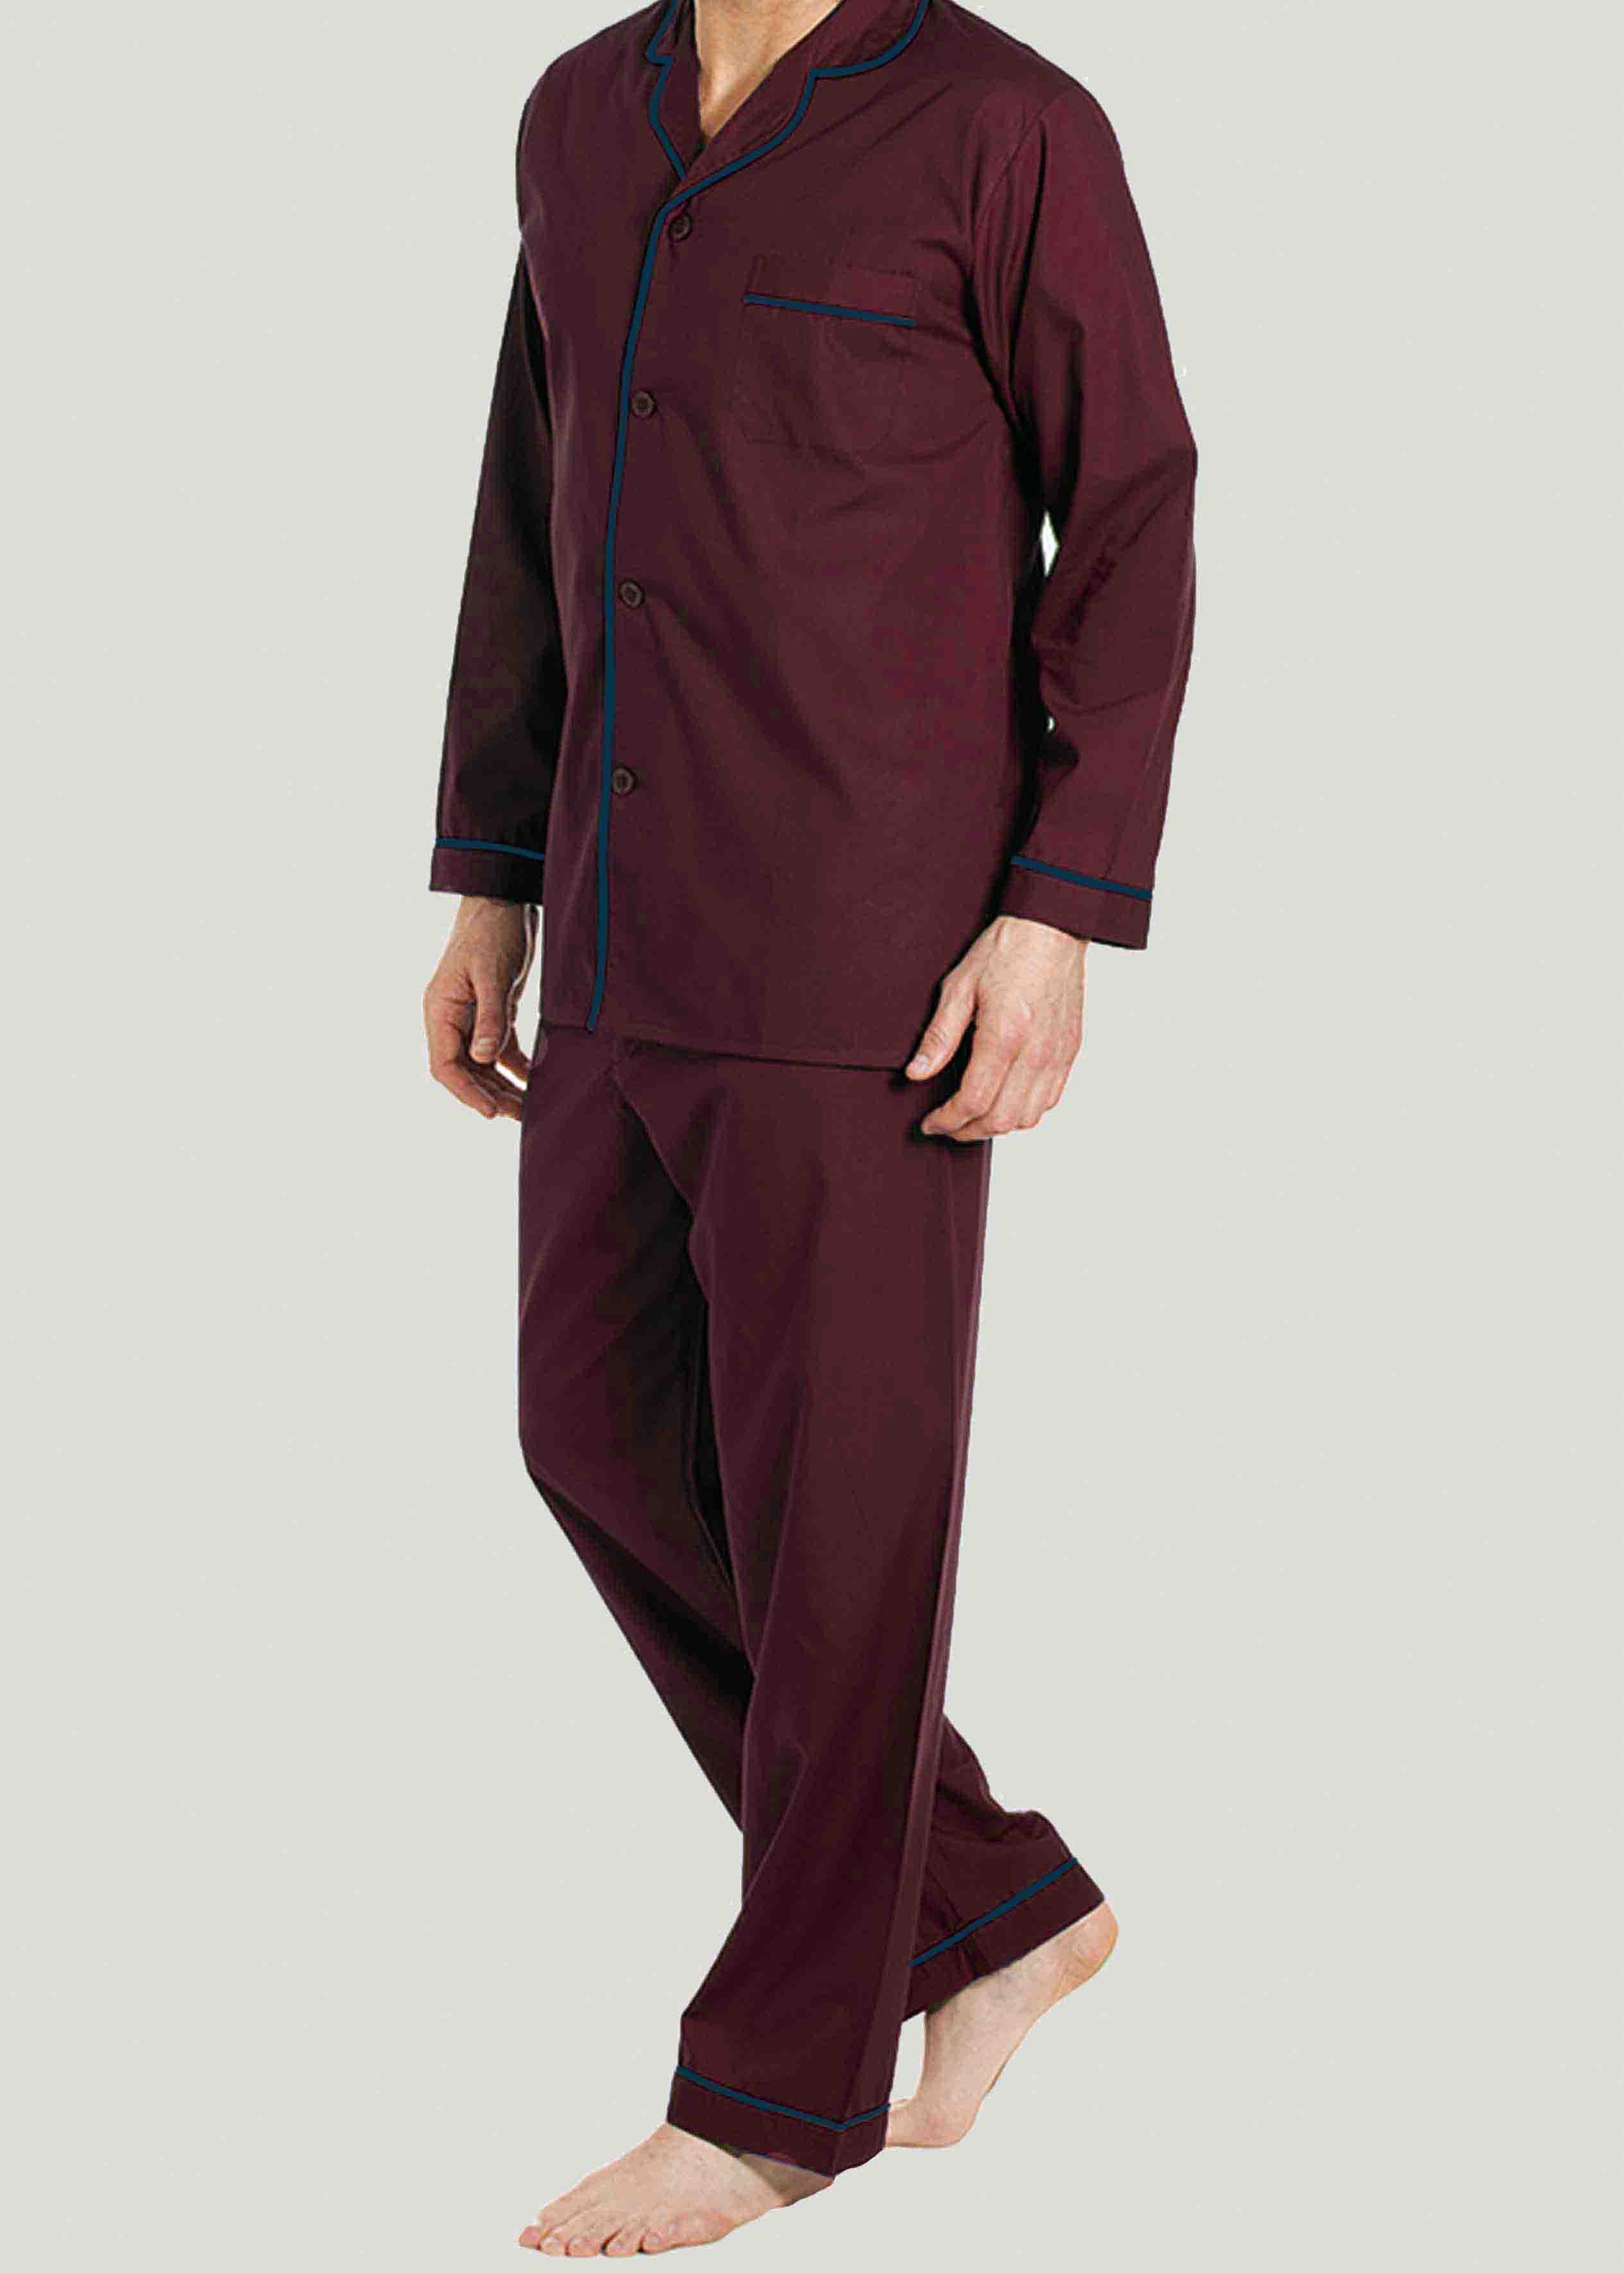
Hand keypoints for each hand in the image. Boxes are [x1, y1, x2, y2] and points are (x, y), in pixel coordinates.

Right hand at [424, 897, 536, 1119]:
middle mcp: (453, 1019)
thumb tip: (482, 1058)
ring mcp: (473, 1017)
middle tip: (519, 1116)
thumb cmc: (492, 931)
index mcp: (441, 1010)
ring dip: (503, 1087)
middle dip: (489, 1095)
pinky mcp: (495, 1012)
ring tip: (527, 1109)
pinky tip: (533, 1084)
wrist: (505, 901)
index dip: (465, 1092)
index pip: (444, 1065)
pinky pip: (501, 1050)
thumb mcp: (492, 974)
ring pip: (483, 1066)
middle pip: (465, 1071)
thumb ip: (490, 1016)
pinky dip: (515, 1068)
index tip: (491, 1111)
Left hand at [907, 914, 1086, 1139]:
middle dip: (968, 1131)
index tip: (930, 1123)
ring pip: (1028, 1117)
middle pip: (1002, 1119)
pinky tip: (1004, 1100)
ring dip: (996, 1126)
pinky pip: (1050, 1100)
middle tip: (946, 1126)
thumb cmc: (1006, 950)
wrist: (1052, 928)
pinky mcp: (1070, 1050)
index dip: (947, 1121)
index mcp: (1005, 1036)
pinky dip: (1024, 1111)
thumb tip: (917, 1073)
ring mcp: (1057, 1054)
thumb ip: (939, 1036)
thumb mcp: (959, 986)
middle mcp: (1036, 1052)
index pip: (974, 1101)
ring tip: (972, 1117)